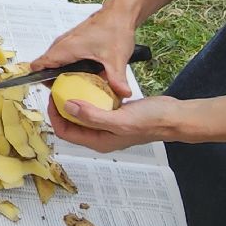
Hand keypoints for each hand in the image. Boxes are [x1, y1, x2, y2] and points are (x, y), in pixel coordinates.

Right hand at [30, 8, 138, 97]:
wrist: (119, 13)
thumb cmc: (114, 28)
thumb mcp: (116, 58)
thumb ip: (117, 79)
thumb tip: (123, 94)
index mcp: (67, 48)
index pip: (40, 64)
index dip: (40, 79)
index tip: (51, 91)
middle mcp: (63, 44)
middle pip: (45, 66)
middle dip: (50, 81)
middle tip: (63, 94)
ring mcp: (67, 42)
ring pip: (54, 61)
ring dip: (58, 74)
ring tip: (71, 88)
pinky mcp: (74, 42)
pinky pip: (62, 57)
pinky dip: (66, 67)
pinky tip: (81, 76)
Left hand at [46, 94, 186, 152]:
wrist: (173, 116)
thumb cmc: (151, 121)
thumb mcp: (119, 119)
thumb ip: (92, 115)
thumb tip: (68, 106)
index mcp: (99, 142)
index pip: (66, 132)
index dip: (55, 116)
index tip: (52, 97)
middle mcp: (101, 135)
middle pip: (72, 123)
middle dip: (62, 107)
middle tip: (59, 88)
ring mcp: (109, 124)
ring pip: (84, 113)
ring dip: (75, 100)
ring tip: (70, 84)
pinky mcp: (116, 114)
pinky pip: (96, 105)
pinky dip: (90, 96)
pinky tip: (90, 84)